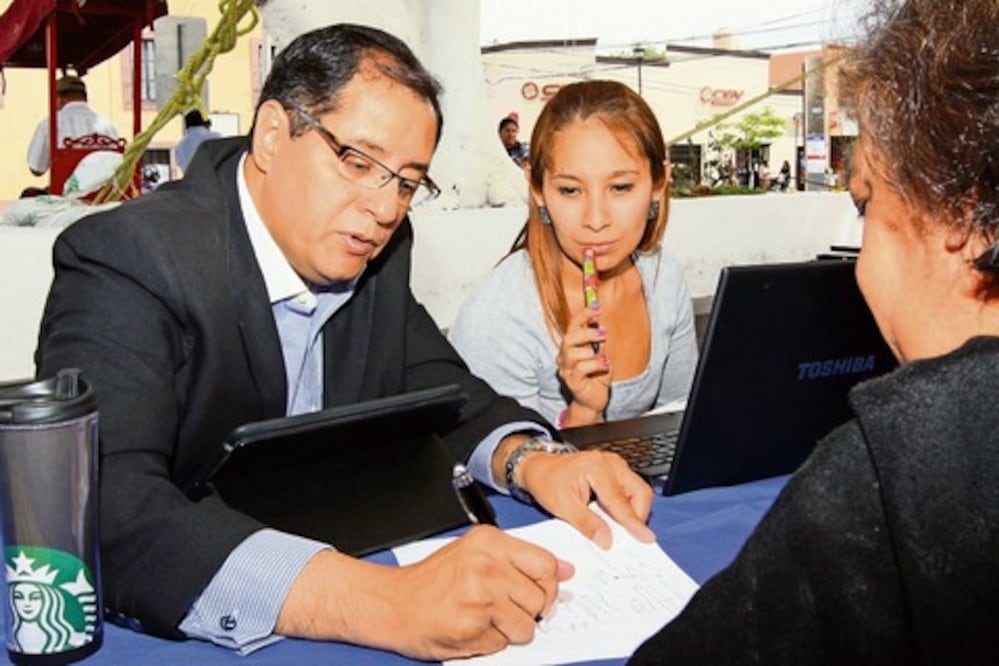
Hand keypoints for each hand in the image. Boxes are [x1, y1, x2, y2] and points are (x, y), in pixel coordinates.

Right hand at [276, 528, 572, 660]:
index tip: (539, 593)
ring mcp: (479, 598)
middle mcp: (486, 566)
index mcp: (490, 542)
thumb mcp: (477, 554)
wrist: (392, 603)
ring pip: (527, 626)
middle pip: (541, 599)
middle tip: (503, 608)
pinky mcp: (471, 628)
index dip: (548, 586)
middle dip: (528, 611)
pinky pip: (503, 644)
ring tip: (484, 618)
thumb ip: (521, 560)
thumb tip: (566, 571)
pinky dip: (491, 642)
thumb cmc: (434, 581)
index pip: (546, 565)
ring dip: (510, 630)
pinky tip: (470, 628)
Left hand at [518, 449, 654, 548]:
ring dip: (632, 510)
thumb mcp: (563, 506)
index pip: (620, 501)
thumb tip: (606, 540)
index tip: (645, 538)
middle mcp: (610, 462)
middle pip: (639, 492)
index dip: (634, 522)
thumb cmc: (548, 482)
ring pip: (638, 490)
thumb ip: (587, 523)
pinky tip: (613, 515)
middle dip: (637, 515)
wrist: (539, 468)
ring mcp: (615, 464)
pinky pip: (630, 488)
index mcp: (596, 468)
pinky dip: (626, 504)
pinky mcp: (615, 469)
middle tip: (626, 534)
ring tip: (616, 524)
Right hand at [556, 307, 609, 421]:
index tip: (597, 308)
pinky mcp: (572, 381)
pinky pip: (582, 368)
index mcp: (571, 347)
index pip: (572, 326)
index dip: (583, 315)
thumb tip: (602, 326)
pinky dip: (596, 364)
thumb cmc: (596, 377)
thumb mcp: (600, 356)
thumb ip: (599, 343)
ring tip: (604, 358)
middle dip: (587, 333)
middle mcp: (564, 357)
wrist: (593, 401)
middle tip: (604, 333)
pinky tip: (604, 366)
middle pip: (569, 338)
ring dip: (593, 353)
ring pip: (575, 353)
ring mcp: (566, 369)